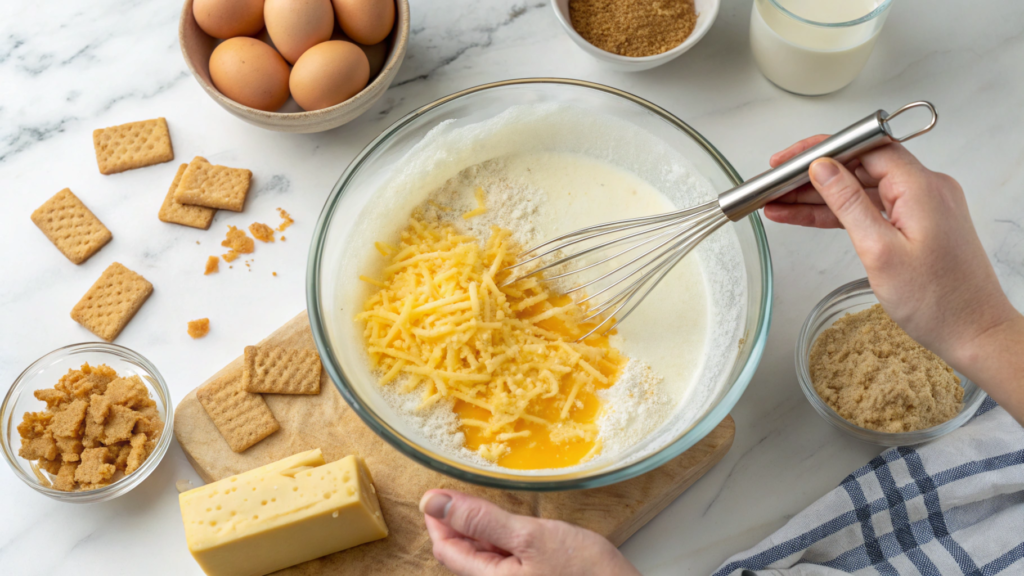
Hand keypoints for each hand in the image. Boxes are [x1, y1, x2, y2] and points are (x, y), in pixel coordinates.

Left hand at [420, 489, 640, 575]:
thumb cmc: (586, 575)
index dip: (437, 518)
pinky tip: (514, 529)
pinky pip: (506, 563)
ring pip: (485, 558)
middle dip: (460, 523)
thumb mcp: (529, 536)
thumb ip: (480, 519)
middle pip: (463, 554)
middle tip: (462, 492)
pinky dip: (503, 542)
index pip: (446, 549)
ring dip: (482, 531)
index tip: (435, 492)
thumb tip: (434, 503)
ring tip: (488, 507)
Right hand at [765, 135, 1023, 421]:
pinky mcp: (917, 225)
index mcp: (921, 187)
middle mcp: (926, 189)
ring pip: (860, 189)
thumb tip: (822, 168)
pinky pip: (870, 209)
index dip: (822, 149)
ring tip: (778, 203)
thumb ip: (847, 203)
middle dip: (813, 175)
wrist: (974, 332)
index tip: (789, 159)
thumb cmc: (938, 301)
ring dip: (819, 197)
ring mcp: (922, 207)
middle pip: (859, 166)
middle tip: (774, 184)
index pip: (864, 147)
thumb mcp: (879, 250)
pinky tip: (805, 216)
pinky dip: (838, 213)